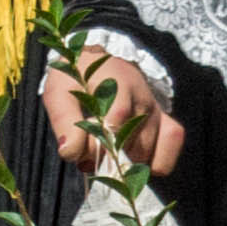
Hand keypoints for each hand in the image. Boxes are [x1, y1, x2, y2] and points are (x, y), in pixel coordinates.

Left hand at [46, 49, 184, 178]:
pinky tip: (131, 160)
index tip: (79, 149)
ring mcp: (157, 114)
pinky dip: (152, 165)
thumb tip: (69, 152)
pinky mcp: (167, 124)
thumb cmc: (76, 78)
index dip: (95, 145)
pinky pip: (167, 155)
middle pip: (129, 147)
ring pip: (144, 157)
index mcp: (117, 87)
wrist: (98, 60)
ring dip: (122, 162)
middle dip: (104, 157)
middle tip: (87, 148)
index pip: (115, 125)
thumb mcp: (59, 92)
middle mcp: (143, 101)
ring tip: (104, 149)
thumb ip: (64, 121)